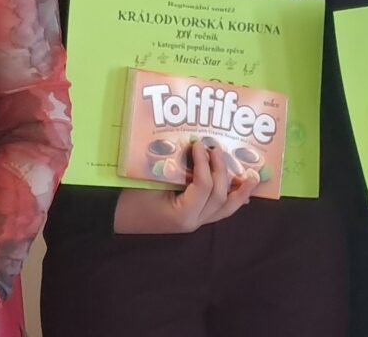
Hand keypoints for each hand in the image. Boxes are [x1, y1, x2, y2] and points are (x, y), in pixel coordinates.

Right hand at [111, 141, 259, 233]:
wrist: (115, 218)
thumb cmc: (128, 199)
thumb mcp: (150, 180)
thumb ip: (174, 167)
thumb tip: (194, 148)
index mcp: (183, 214)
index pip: (204, 187)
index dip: (205, 163)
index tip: (199, 144)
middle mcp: (194, 222)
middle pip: (220, 196)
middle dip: (223, 171)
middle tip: (218, 149)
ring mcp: (195, 223)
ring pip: (225, 209)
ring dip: (239, 191)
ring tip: (252, 177)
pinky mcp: (192, 219)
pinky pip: (217, 210)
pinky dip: (230, 199)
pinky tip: (240, 191)